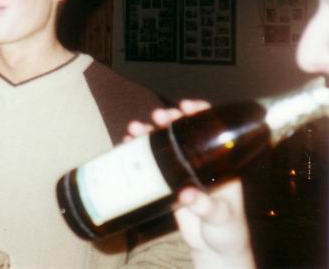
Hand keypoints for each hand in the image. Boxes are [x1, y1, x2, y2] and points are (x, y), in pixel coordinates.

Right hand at [127, 100, 254, 268]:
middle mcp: (200, 163)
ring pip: (165, 145)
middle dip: (169, 120)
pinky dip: (140, 152)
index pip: (212, 130)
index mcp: (220, 165)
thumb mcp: (222, 217)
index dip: (200, 114)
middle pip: (183, 133)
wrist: (214, 250)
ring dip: (150, 133)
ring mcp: (183, 172)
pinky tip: (128, 144)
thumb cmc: (228, 231)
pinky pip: (153, 163)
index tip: (186, 107)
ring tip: (135, 128)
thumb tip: (187, 194)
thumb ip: (207, 206)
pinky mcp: (168, 184)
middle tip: (158, 117)